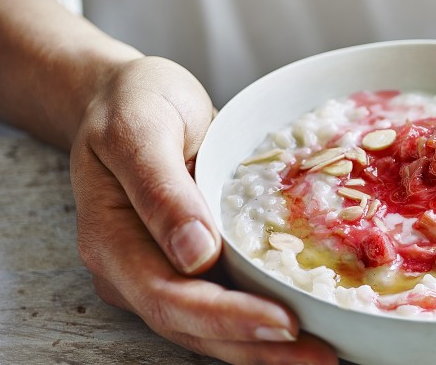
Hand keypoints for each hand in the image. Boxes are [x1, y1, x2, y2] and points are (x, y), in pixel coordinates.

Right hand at [69, 56, 336, 364]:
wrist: (128, 96)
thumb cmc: (132, 103)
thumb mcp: (139, 129)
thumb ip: (161, 190)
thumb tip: (196, 255)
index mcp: (113, 240)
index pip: (169, 298)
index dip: (227, 318)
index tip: (283, 322)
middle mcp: (133, 268)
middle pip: (193, 327)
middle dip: (256, 347)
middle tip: (322, 356)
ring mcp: (160, 268)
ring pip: (209, 326)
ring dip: (263, 346)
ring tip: (323, 354)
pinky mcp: (188, 262)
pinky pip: (224, 299)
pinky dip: (260, 318)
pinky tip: (305, 322)